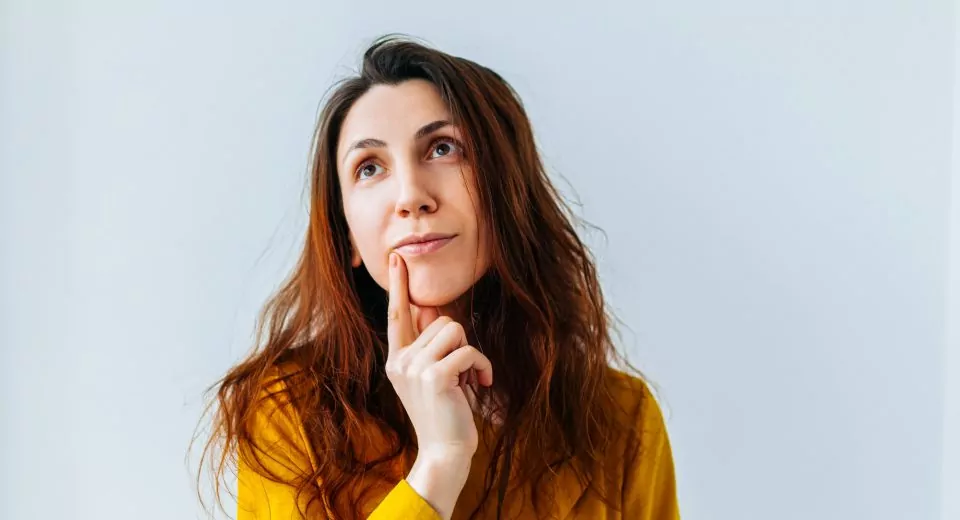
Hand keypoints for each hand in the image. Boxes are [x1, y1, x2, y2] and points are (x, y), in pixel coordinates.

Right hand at [385, 253, 493, 518]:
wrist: (445, 452)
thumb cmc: (446, 414)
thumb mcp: (434, 375)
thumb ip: (430, 345)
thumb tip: (431, 306)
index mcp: (396, 359)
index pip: (397, 314)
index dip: (398, 285)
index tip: (397, 259)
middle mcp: (400, 360)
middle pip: (441, 319)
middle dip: (460, 342)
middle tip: (460, 375)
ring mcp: (414, 368)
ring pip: (455, 330)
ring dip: (471, 355)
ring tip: (467, 381)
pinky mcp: (435, 376)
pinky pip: (469, 351)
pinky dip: (482, 368)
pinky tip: (479, 386)